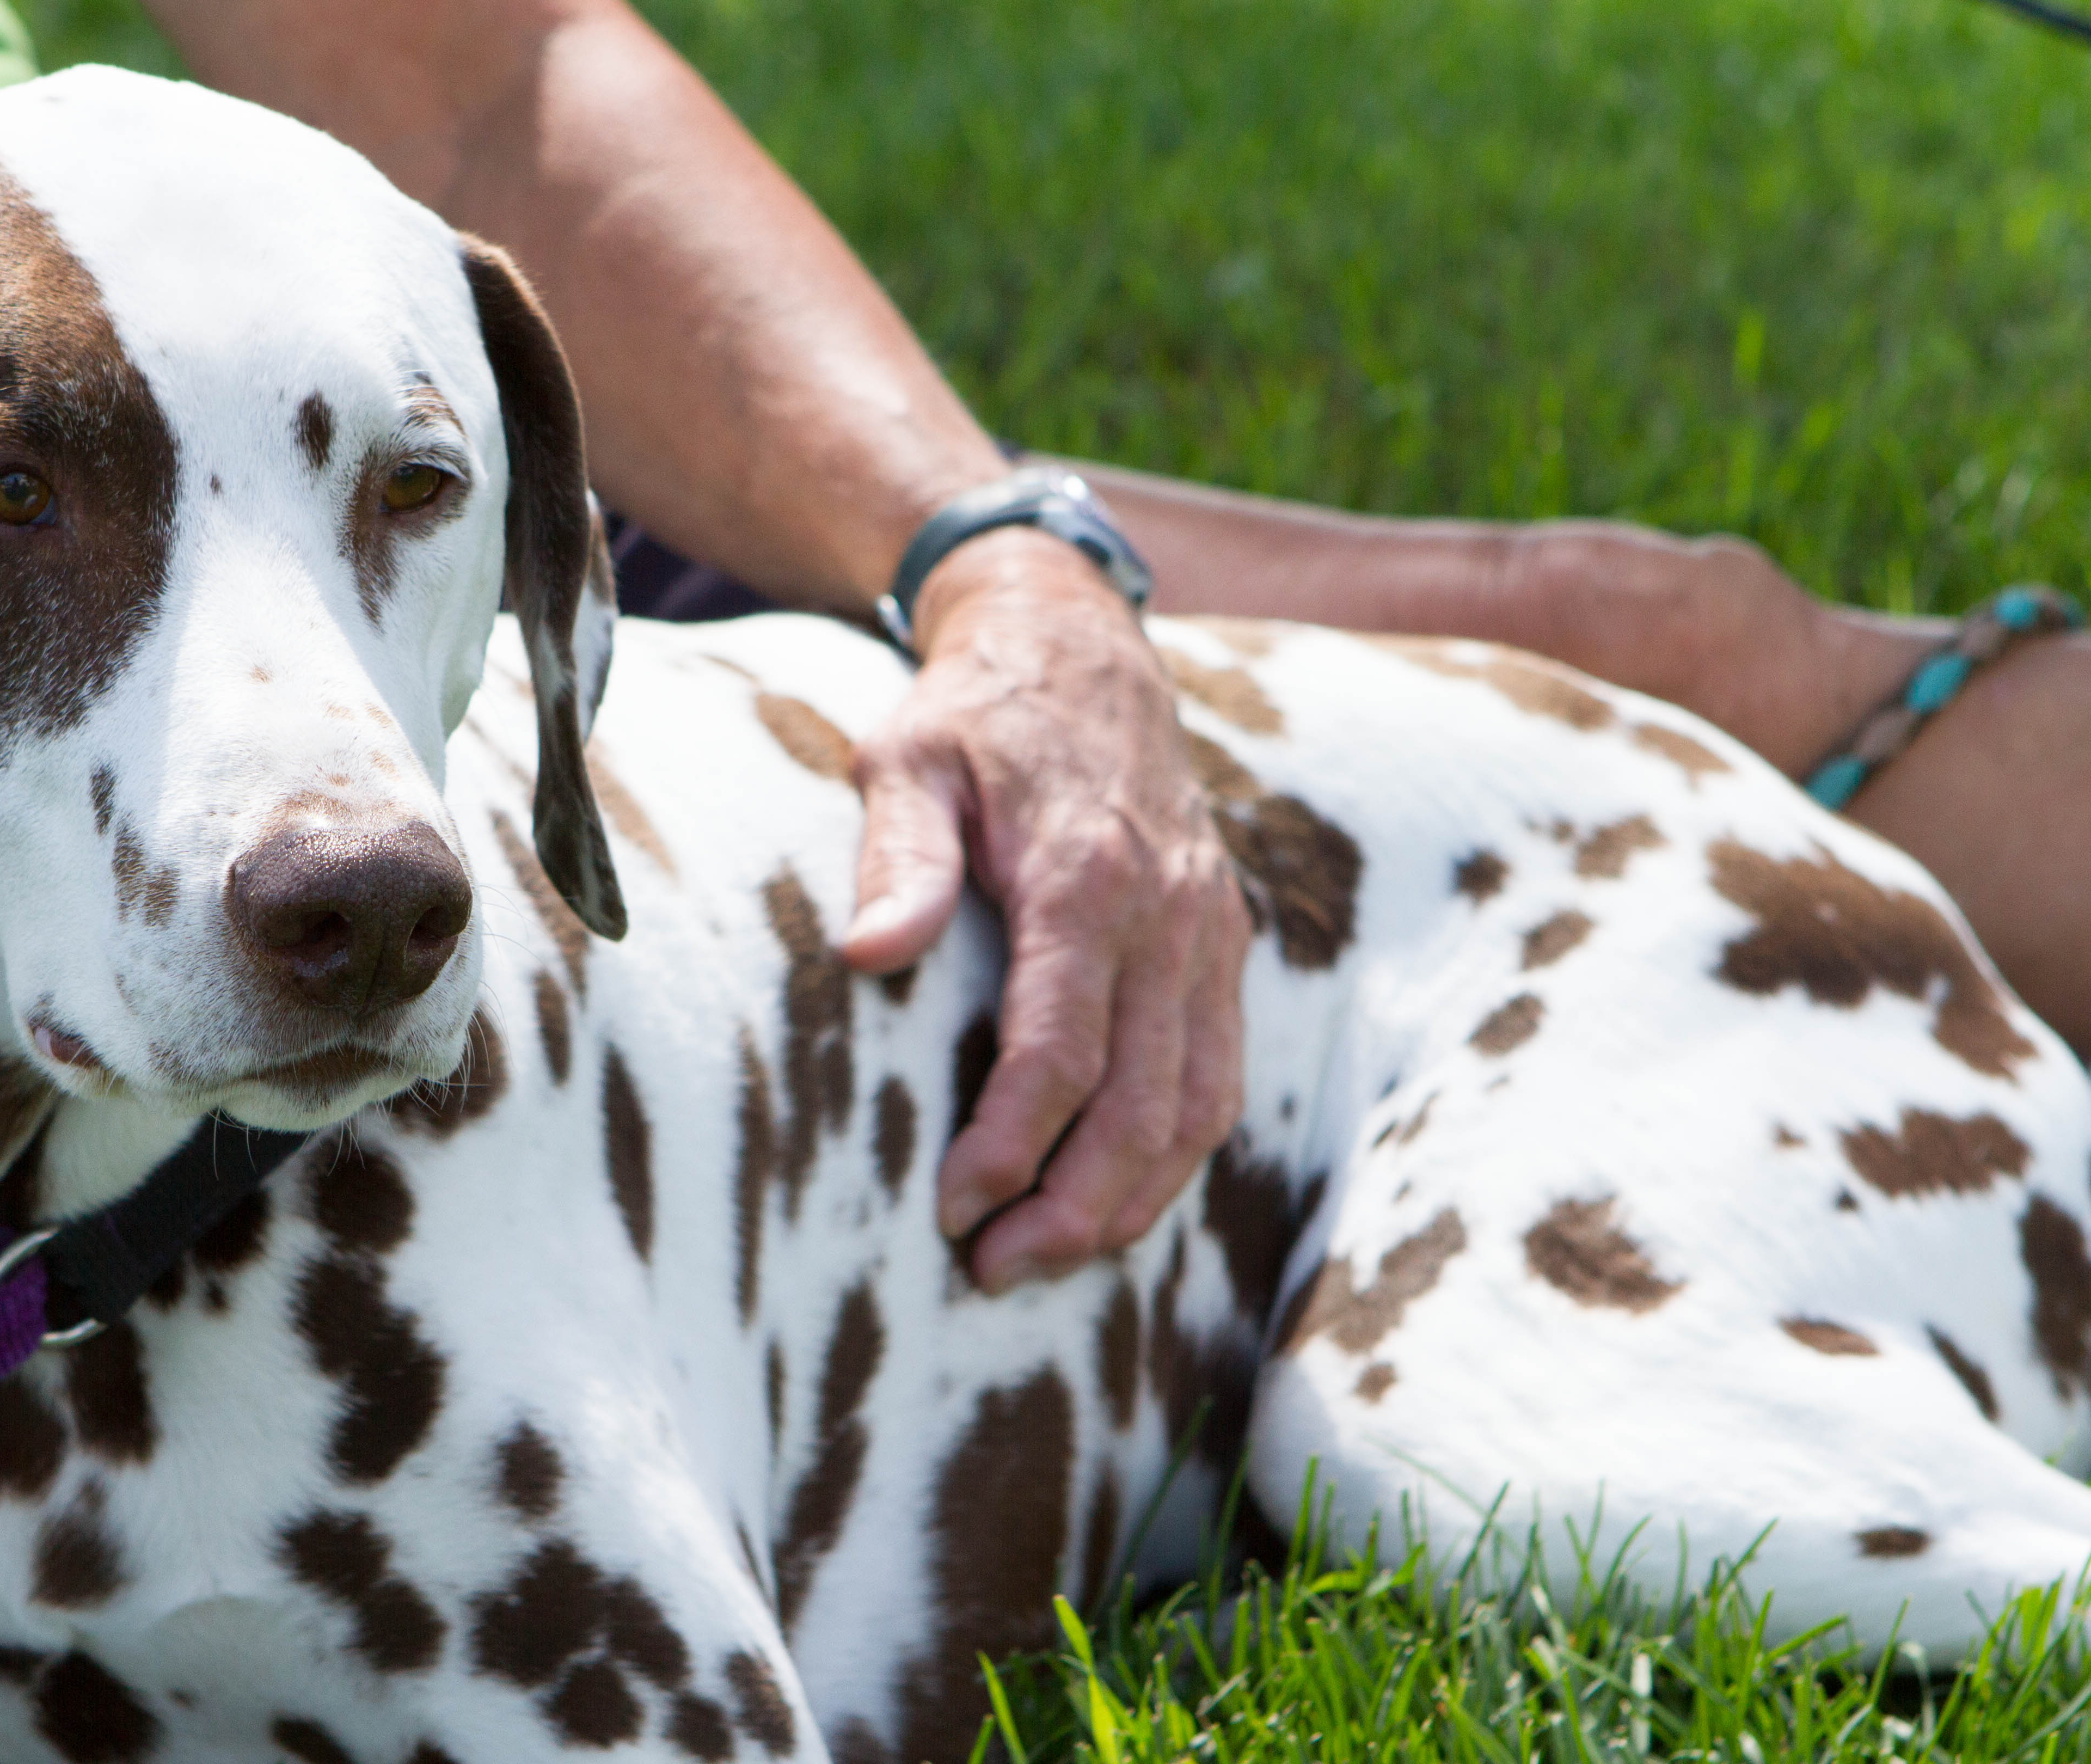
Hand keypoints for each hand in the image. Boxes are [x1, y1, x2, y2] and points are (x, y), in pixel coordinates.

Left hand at [843, 529, 1252, 1290]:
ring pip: (1199, 1109)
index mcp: (1090, 877)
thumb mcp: (907, 758)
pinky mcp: (1221, 946)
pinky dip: (1173, 1154)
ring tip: (1044, 1256)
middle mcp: (1170, 916)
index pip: (1063, 1051)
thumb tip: (869, 954)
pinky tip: (1111, 1198)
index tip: (950, 1208)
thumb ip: (897, 856)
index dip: (1011, 1145)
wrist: (1077, 647)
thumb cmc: (973, 714)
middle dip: (1072, 1207)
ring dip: (1130, 1201)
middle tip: (990, 1268)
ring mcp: (1210, 935)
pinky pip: (1217, 1076)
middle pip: (1144, 1106)